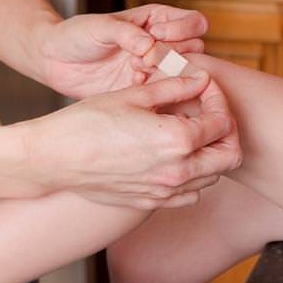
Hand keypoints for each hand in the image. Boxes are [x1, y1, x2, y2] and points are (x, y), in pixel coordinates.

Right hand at [23, 71, 241, 209]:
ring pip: (212, 176)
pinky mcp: (150, 203)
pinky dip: (194, 175)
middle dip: (226, 130)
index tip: (203, 88)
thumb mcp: (134, 95)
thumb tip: (201, 80)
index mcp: (177, 139)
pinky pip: (189, 194)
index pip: (222, 121)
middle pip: (229, 155)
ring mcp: (164, 192)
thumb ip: (175, 88)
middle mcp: (177, 171)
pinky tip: (175, 156)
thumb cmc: (87, 121)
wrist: (54, 158)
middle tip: (208, 111)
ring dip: (211, 152)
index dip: (217, 99)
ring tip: (190, 130)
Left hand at [38, 4, 207, 98]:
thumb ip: (126, 33)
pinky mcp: (145, 91)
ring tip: (136, 71)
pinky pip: (166, 95)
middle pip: (195, 50)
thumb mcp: (100, 27)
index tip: (154, 35)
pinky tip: (133, 86)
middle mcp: (162, 44)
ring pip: (184, 75)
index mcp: (157, 20)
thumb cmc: (77, 35)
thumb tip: (149, 44)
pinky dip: (155, 91)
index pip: (194, 22)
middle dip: (173, 55)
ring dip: (165, 74)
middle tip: (144, 59)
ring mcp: (155, 69)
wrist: (55, 61)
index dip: (181, 29)